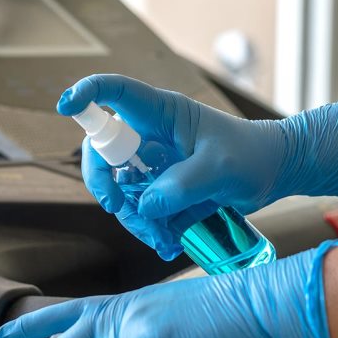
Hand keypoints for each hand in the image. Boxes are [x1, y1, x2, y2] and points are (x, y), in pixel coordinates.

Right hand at [58, 74, 337, 259]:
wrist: (272, 173)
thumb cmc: (251, 155)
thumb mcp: (221, 168)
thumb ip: (184, 185)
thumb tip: (146, 206)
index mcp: (160, 113)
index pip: (115, 93)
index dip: (87, 94)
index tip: (66, 106)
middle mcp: (147, 135)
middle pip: (102, 153)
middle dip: (106, 186)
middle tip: (121, 210)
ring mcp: (150, 162)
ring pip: (119, 190)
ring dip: (133, 219)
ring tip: (164, 241)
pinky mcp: (158, 187)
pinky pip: (138, 209)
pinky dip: (148, 229)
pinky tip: (168, 244)